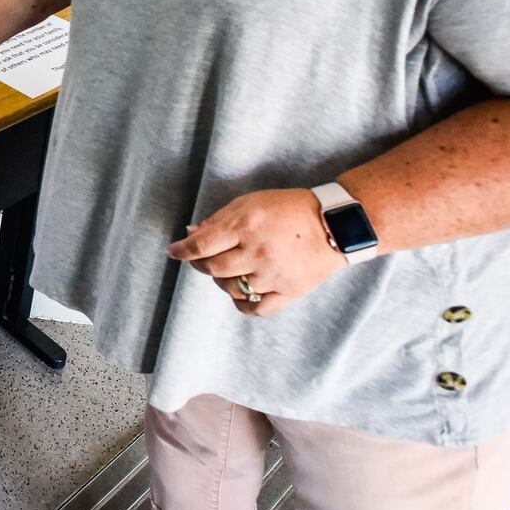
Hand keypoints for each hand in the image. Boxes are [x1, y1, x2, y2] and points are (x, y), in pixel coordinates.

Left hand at [167, 188, 346, 317]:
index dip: (182, 250)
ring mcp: (273, 275)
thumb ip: (219, 219)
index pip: (201, 245)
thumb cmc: (290, 208)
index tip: (173, 251)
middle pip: (213, 268)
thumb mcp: (251, 202)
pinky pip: (256, 308)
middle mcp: (257, 251)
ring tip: (227, 270)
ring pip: (231, 288)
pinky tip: (241, 292)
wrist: (335, 224)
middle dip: (200, 264)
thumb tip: (191, 234)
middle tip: (201, 258)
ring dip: (221, 280)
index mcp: (245, 225)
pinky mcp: (289, 292)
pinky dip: (242, 303)